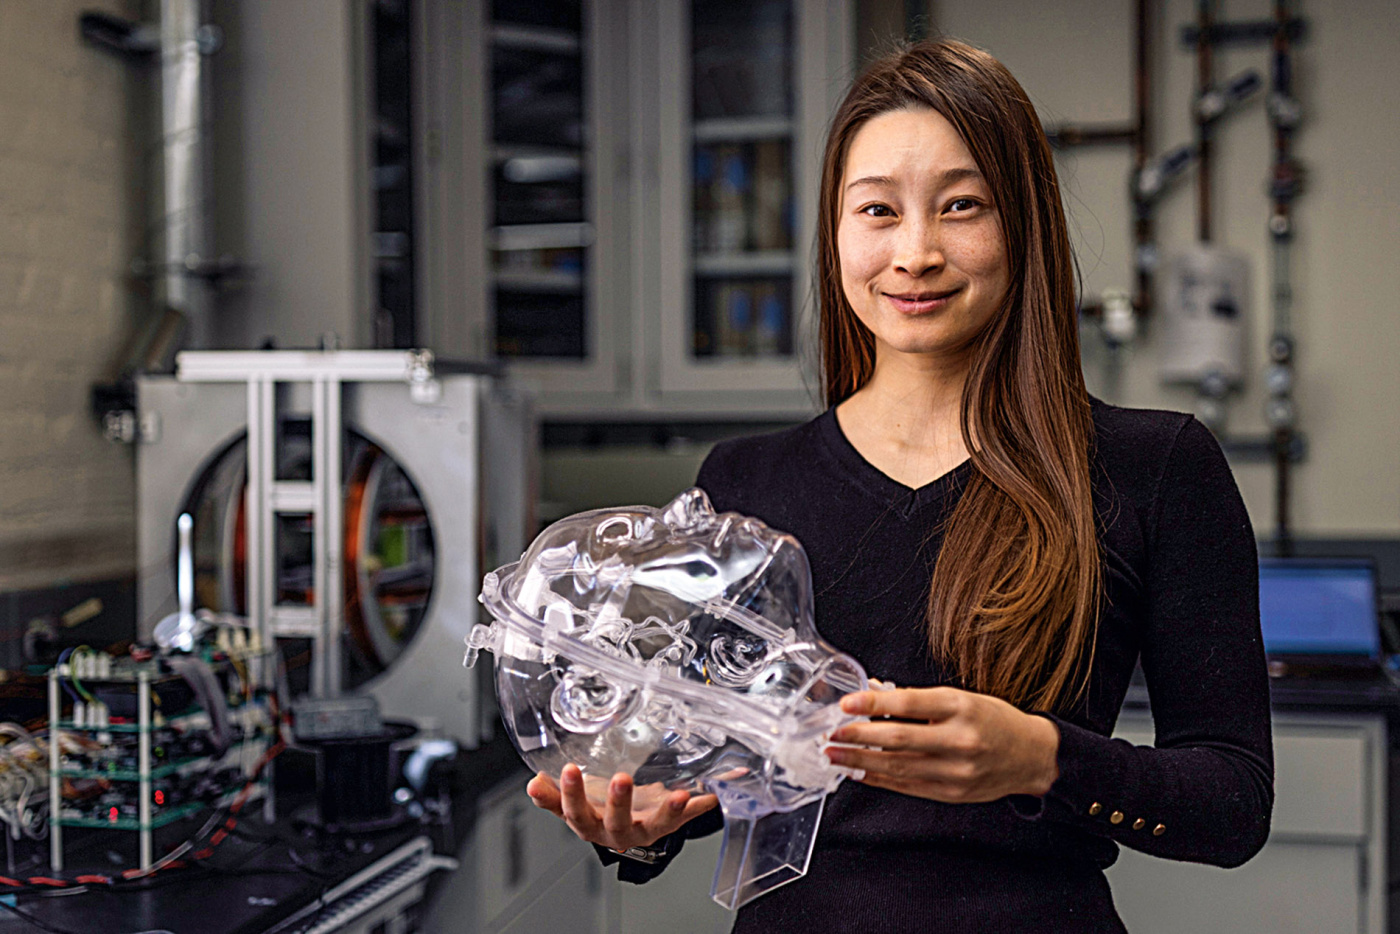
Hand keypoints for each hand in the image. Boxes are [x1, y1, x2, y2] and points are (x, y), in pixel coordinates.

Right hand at [526, 763, 718, 850]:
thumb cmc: (599, 809)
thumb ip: (550, 795)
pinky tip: (714, 793)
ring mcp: (647, 829)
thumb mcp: (573, 802)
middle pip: (617, 822)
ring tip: (679, 796)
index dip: (570, 795)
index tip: (567, 770)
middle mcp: (620, 831)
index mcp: (592, 824)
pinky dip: (702, 805)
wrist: (627, 823)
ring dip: (669, 810)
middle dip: (619, 802)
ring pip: (658, 825)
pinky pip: (689, 817)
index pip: (576, 813)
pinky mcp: (670, 824)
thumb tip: (532, 783)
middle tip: (621, 779)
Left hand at [824, 686, 1059, 803]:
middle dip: (859, 737)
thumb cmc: (993, 720)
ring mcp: (957, 770)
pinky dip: (880, 779)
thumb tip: (874, 693)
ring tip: (835, 756)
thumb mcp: (961, 698)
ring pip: (899, 766)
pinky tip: (860, 773)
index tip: (846, 704)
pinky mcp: (953, 793)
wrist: (1031, 756)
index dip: (874, 703)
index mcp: (962, 707)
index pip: (910, 703)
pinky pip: (908, 786)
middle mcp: (960, 739)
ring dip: (861, 762)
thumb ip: (918, 699)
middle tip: (831, 734)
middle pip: (900, 738)